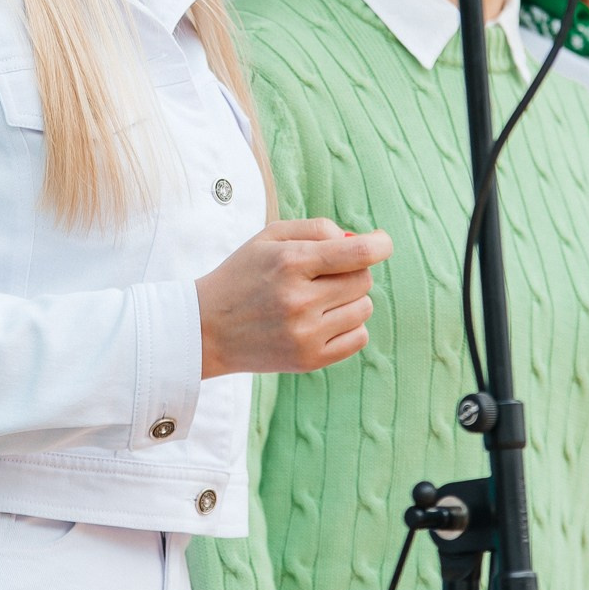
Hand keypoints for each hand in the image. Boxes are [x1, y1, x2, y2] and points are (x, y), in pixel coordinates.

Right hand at [196, 217, 389, 378]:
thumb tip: (359, 240)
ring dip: (350, 299)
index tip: (382, 243)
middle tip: (326, 274)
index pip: (358, 254)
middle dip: (352, 271)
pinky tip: (323, 320)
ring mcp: (305, 334)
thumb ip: (316, 229)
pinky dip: (349, 326)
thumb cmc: (242, 276)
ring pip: (364, 308)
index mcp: (289, 263)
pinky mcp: (310, 360)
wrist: (207, 328)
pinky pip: (359, 338)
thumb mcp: (268, 238)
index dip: (380, 245)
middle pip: (364, 280)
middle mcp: (299, 300)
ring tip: (319, 299)